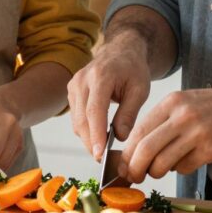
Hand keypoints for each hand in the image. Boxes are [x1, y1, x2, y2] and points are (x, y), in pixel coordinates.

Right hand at [67, 36, 151, 160]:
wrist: (120, 51)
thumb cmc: (133, 69)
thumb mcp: (140, 90)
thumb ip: (129, 113)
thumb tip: (120, 137)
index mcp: (101, 76)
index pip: (94, 111)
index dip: (96, 135)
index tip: (100, 155)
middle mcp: (82, 80)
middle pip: (82, 120)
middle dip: (92, 143)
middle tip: (104, 161)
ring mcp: (74, 85)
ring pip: (76, 121)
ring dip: (88, 139)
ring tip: (103, 151)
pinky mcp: (71, 91)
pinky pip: (76, 117)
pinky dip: (86, 130)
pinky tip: (99, 137)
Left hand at [121, 84, 211, 182]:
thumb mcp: (186, 102)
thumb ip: (163, 121)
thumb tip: (137, 149)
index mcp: (172, 102)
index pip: (138, 131)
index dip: (127, 153)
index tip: (124, 165)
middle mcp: (182, 116)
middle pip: (145, 149)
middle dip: (135, 168)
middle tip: (133, 177)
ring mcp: (197, 133)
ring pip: (162, 162)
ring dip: (156, 172)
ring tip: (159, 171)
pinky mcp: (211, 150)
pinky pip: (184, 167)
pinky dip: (179, 169)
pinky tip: (186, 162)